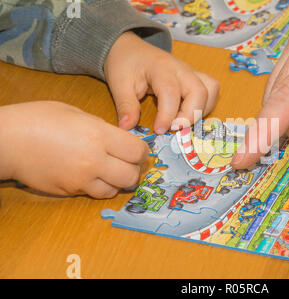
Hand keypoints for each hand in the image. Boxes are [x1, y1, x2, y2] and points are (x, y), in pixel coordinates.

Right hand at [0, 101, 148, 197]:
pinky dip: (100, 188)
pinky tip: (92, 176)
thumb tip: (118, 139)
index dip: (141, 151)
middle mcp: (94, 160)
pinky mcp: (70, 192)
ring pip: (116, 190)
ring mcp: (82, 179)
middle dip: (134, 169)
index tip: (137, 149)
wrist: (7, 141)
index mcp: (98, 135)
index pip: (137, 151)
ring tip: (109, 170)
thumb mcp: (76, 113)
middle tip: (128, 162)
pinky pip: (95, 194)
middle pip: (132, 175)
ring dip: (118, 182)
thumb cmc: (38, 119)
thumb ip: (101, 128)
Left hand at [104, 31, 219, 132]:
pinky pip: (211, 91)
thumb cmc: (126, 65)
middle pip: (200, 91)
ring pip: (211, 90)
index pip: (171, 92)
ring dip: (201, 111)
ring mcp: (191, 73)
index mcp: (160, 68)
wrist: (131, 49)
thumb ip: (126, 107)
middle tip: (173, 129)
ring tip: (181, 122)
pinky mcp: (196, 79)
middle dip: (190, 115)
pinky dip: (205, 106)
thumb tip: (127, 128)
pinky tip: (187, 115)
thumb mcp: (119, 85)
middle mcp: (181, 69)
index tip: (159, 130)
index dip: (167, 115)